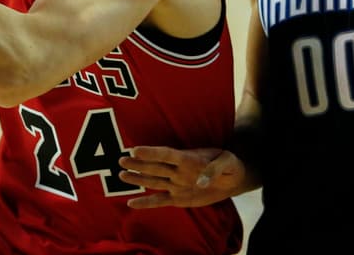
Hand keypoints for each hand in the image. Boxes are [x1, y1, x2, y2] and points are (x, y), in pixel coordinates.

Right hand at [119, 146, 247, 208]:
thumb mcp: (228, 162)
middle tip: (122, 160)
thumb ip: (216, 169)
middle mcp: (178, 171)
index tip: (136, 150)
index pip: (167, 154)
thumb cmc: (229, 165)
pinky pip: (160, 201)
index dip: (152, 153)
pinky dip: (146, 203)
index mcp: (189, 159)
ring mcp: (176, 184)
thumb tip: (201, 181)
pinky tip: (131, 203)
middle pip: (155, 167)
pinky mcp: (178, 198)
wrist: (231, 178)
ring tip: (121, 174)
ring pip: (154, 181)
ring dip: (138, 178)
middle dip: (139, 164)